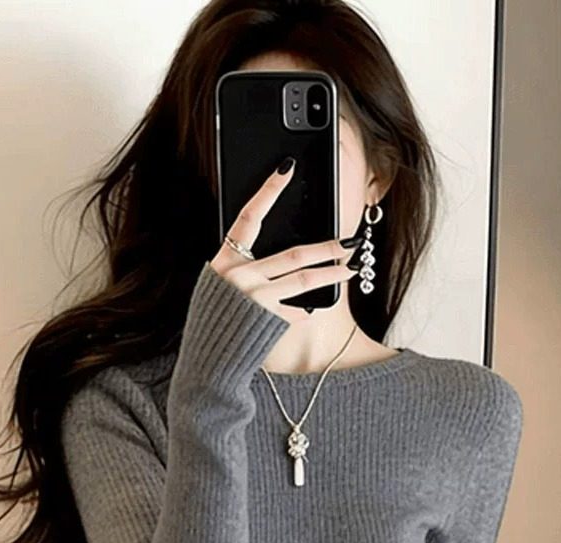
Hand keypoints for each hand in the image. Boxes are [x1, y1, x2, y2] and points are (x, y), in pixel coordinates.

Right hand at [212, 160, 359, 313]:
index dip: (268, 190)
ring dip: (332, 273)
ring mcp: (257, 297)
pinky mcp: (268, 319)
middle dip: (327, 248)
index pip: (250, 215)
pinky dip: (304, 310)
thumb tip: (276, 258)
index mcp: (225, 260)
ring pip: (304, 280)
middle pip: (294, 254)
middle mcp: (242, 275)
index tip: (287, 168)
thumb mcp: (220, 284)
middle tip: (350, 242)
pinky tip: (312, 308)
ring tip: (350, 268)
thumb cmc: (215, 318)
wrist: (209, 356)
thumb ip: (244, 267)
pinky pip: (295, 310)